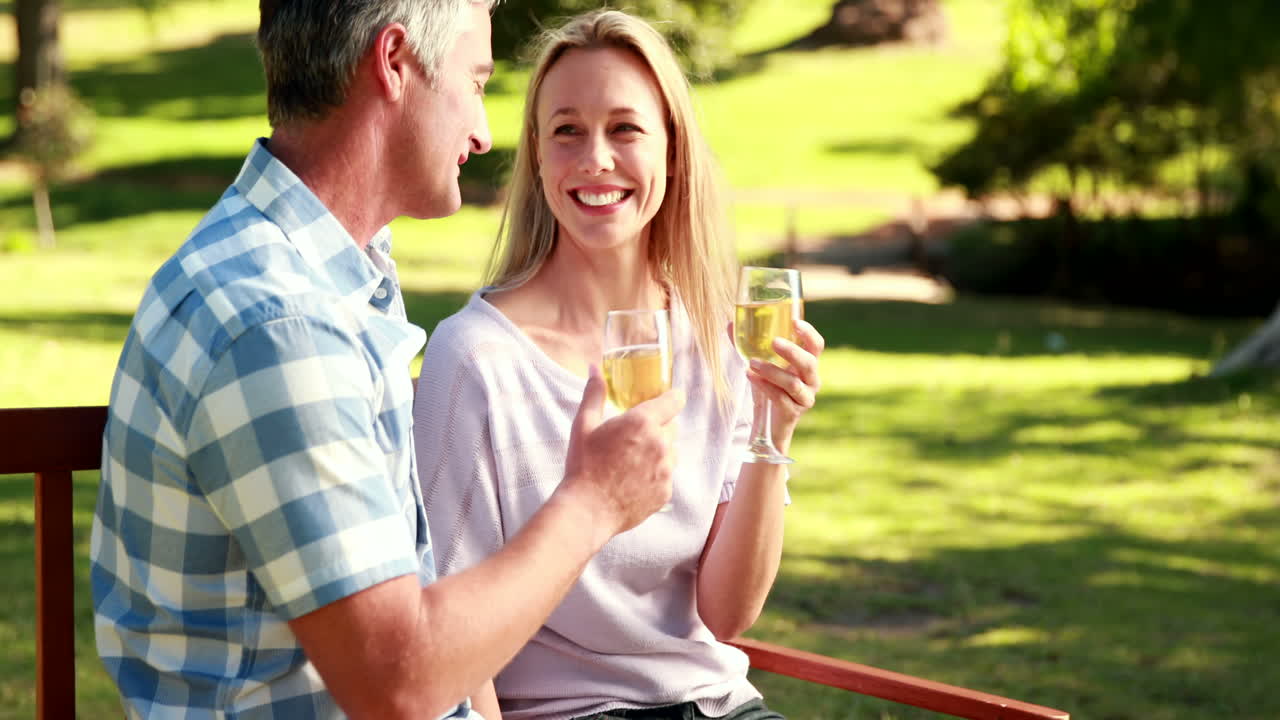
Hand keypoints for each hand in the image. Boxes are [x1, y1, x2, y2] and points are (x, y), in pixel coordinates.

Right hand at [560, 364, 684, 536]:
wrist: (588, 510)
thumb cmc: (583, 466)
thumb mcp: (583, 425)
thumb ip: (594, 394)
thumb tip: (594, 368)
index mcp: (642, 422)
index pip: (674, 400)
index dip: (672, 398)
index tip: (667, 399)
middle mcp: (660, 444)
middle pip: (672, 426)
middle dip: (658, 427)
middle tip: (634, 436)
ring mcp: (666, 470)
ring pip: (671, 451)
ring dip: (659, 451)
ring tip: (632, 460)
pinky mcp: (666, 491)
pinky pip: (667, 475)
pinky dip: (656, 474)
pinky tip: (634, 479)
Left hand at [746, 319, 823, 450]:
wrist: (768, 423)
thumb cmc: (769, 387)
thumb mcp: (761, 364)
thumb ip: (748, 345)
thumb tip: (731, 324)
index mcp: (808, 364)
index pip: (816, 346)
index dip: (809, 333)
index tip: (794, 321)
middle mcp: (812, 381)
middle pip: (809, 363)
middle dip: (792, 351)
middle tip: (773, 342)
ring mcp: (805, 398)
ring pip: (793, 383)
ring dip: (771, 371)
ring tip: (751, 363)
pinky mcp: (793, 413)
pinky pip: (780, 398)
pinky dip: (764, 386)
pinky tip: (750, 376)